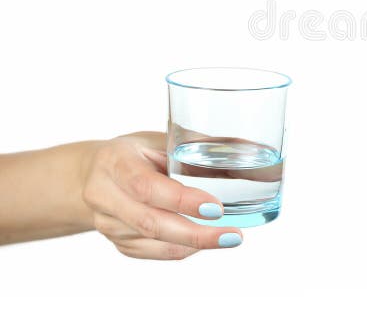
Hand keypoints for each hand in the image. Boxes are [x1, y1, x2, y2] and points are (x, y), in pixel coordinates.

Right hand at [81, 132, 242, 259]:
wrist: (92, 174)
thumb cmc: (136, 152)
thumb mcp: (159, 139)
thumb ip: (196, 146)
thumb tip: (249, 149)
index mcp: (115, 161)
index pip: (146, 186)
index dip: (181, 200)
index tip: (216, 207)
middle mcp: (104, 195)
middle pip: (150, 222)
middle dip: (196, 234)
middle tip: (233, 235)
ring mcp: (107, 223)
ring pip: (153, 242)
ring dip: (194, 244)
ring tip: (229, 238)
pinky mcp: (117, 242)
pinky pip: (153, 252)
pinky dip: (182, 249)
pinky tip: (204, 241)